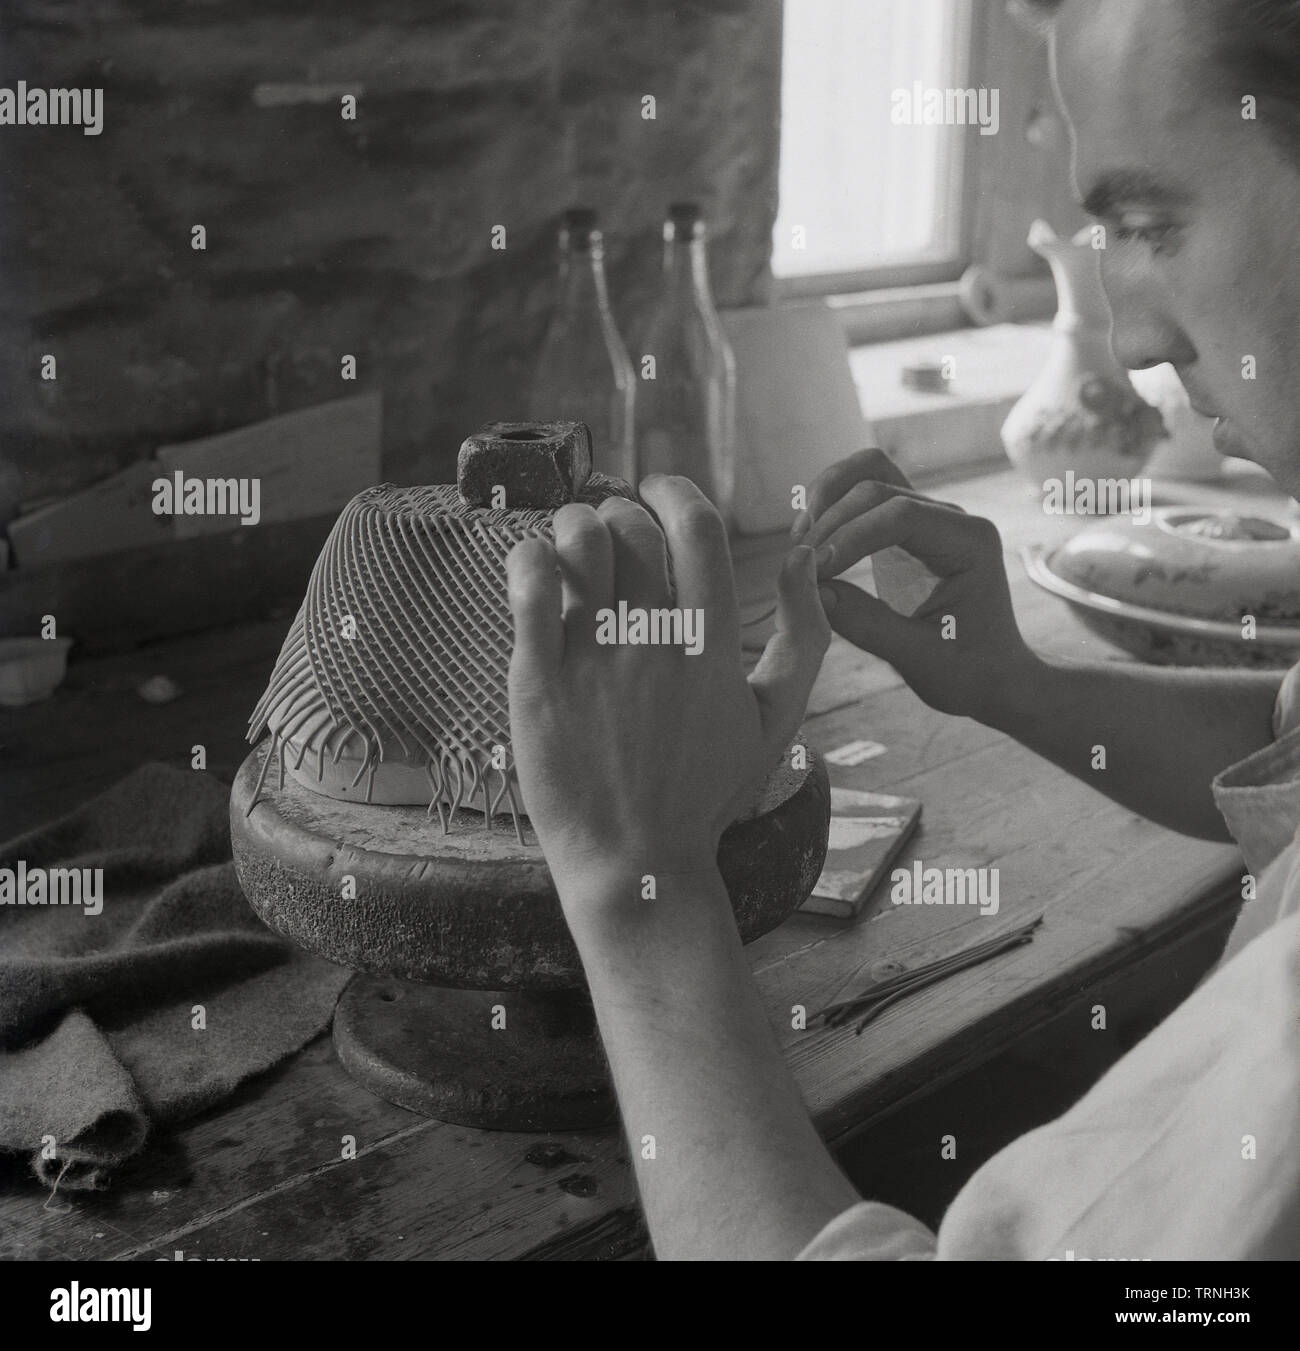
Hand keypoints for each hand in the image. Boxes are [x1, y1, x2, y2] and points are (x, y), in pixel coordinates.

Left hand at [505, 475, 828, 905]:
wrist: (636, 864)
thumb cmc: (705, 794)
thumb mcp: (776, 720)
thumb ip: (806, 637)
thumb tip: (805, 557)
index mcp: (711, 646)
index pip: (697, 527)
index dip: (674, 490)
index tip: (658, 491)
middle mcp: (654, 644)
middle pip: (633, 529)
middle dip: (620, 512)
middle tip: (611, 535)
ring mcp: (593, 662)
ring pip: (580, 545)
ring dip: (575, 527)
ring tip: (574, 550)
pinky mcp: (539, 683)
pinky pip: (527, 589)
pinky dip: (529, 559)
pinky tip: (536, 570)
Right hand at [794, 449, 1033, 721]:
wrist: (990, 674)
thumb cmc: (968, 671)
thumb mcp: (920, 659)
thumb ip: (868, 625)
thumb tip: (813, 591)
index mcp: (969, 543)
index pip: (901, 516)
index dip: (851, 535)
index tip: (815, 569)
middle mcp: (952, 518)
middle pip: (878, 487)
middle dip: (832, 520)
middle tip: (797, 566)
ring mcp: (928, 516)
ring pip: (870, 473)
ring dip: (828, 497)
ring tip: (798, 541)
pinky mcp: (905, 526)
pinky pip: (864, 491)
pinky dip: (833, 504)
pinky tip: (810, 537)